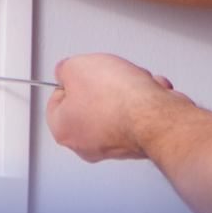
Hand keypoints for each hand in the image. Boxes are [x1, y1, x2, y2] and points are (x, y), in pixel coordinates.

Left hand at [45, 54, 192, 161]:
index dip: (67, 82)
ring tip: (134, 83)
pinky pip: (138, 113)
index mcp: (64, 130)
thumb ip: (66, 69)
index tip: (76, 74)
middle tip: (108, 77)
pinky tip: (148, 93)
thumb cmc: (118, 99)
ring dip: (129, 89)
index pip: (55, 103)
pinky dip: (145, 99)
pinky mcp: (139, 141)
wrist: (156, 116)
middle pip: (89, 104)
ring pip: (117, 107)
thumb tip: (67, 71)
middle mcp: (86, 144)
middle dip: (104, 84)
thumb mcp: (77, 67)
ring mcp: (114, 146)